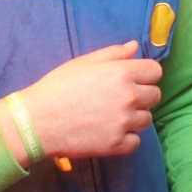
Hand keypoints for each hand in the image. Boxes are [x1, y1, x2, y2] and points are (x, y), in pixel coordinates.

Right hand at [0, 41, 162, 166]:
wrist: (36, 121)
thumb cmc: (58, 87)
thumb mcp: (84, 62)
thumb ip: (114, 53)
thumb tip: (134, 46)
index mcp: (122, 72)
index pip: (155, 71)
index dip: (145, 74)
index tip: (134, 79)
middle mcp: (128, 96)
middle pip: (155, 95)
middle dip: (142, 95)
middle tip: (120, 99)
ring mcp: (123, 122)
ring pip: (146, 119)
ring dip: (134, 118)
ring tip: (112, 116)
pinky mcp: (116, 145)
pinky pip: (135, 142)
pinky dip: (126, 139)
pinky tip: (109, 132)